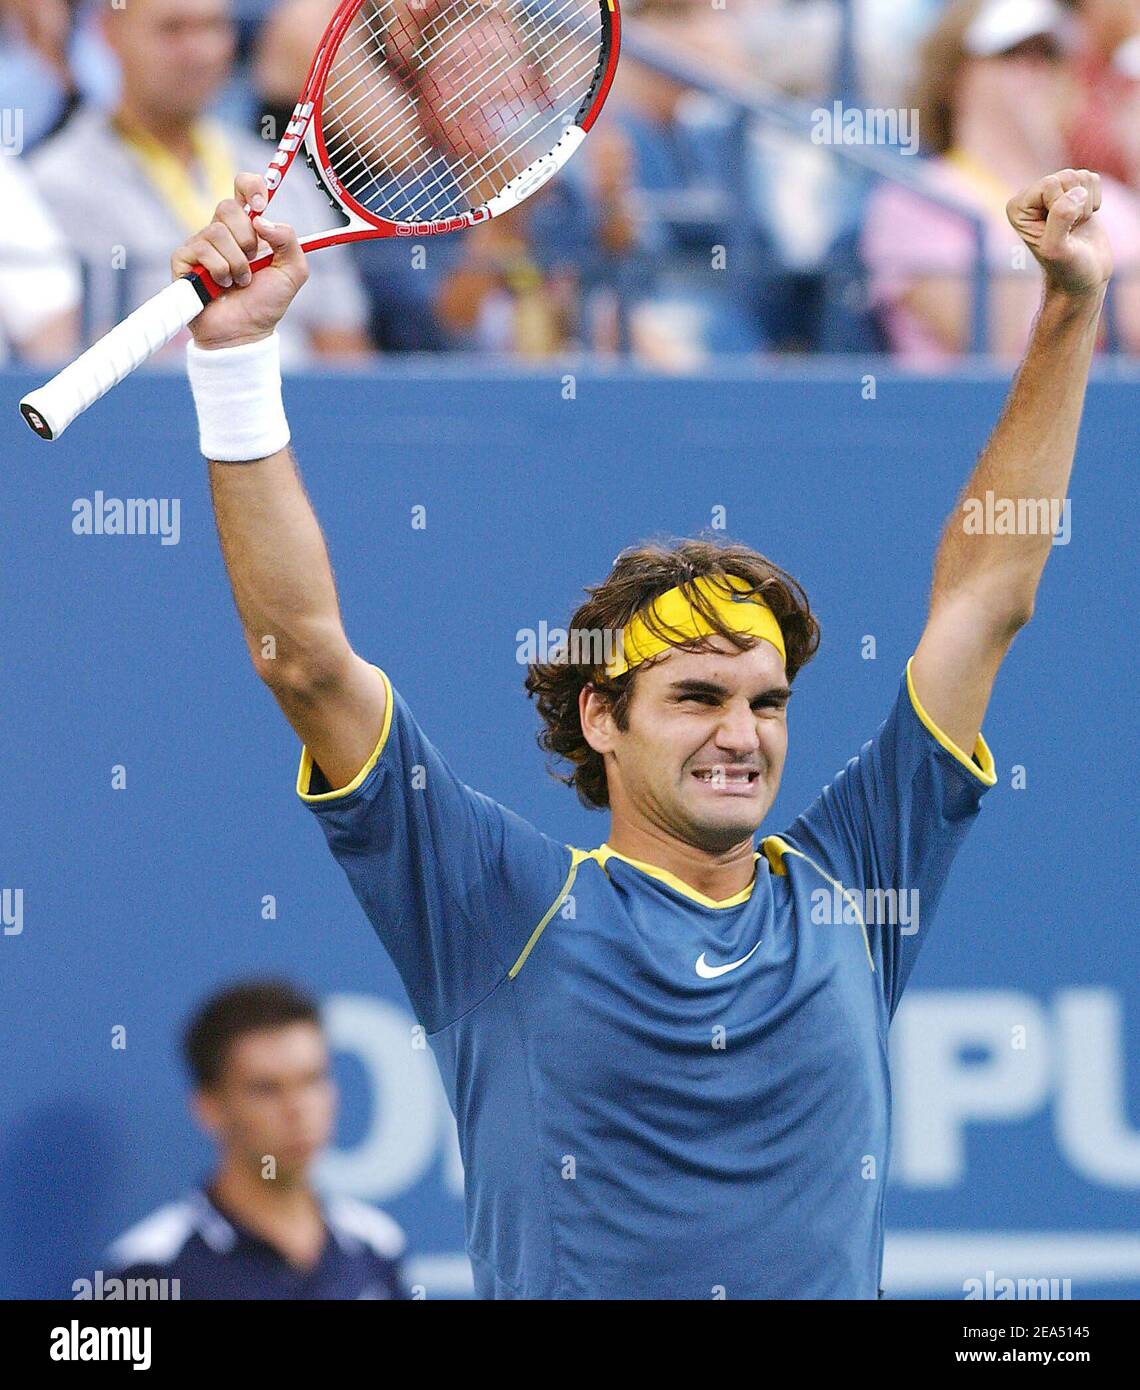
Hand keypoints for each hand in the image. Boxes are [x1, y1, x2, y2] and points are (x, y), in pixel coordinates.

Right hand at [171, 173, 308, 348]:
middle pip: (228, 207)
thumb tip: (262, 219)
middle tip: (252, 262)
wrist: (245, 333)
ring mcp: (201, 244)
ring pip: (217, 232)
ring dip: (237, 264)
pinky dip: (220, 271)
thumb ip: (289, 240)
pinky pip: (203, 250)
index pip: (243, 187)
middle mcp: (222, 231)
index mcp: (247, 227)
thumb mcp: (292, 272)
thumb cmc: (265, 303)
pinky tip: (221, 286)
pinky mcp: (184, 259)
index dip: (251, 187)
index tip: (261, 205)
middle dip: (247, 239)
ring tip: (239, 282)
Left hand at [1006, 169, 1111, 298]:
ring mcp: (1053, 192)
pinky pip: (1092, 178)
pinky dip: (1095, 200)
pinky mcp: (1073, 191)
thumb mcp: (1057, 249)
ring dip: (1086, 203)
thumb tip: (1076, 193)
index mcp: (1017, 208)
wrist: (1083, 276)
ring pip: (1080, 176)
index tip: (1059, 232)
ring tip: (1076, 226)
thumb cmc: (1066, 268)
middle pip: (1067, 177)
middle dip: (1077, 205)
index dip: (1062, 206)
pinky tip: (1083, 219)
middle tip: (1070, 230)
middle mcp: (1031, 196)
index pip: (1049, 184)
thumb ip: (1060, 219)